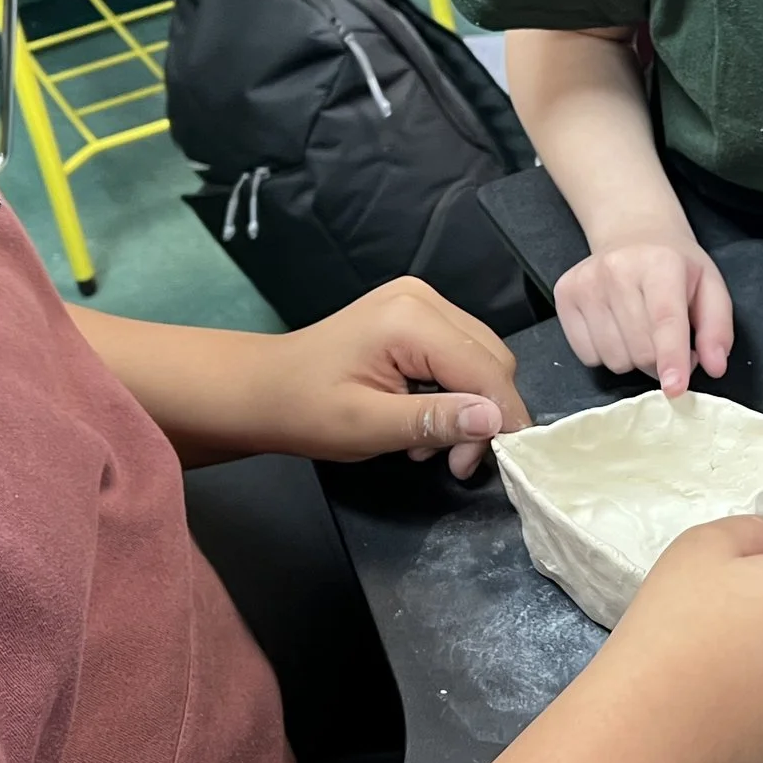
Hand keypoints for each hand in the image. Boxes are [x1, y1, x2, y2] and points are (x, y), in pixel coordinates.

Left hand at [265, 278, 530, 477]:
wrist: (262, 389)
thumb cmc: (304, 408)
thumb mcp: (368, 425)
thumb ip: (434, 421)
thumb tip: (494, 421)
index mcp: (410, 318)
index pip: (485, 369)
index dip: (500, 418)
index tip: (489, 463)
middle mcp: (422, 299)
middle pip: (490, 360)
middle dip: (484, 415)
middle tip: (455, 461)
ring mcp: (420, 302)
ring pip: (480, 359)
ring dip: (468, 407)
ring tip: (429, 443)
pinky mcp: (416, 315)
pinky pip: (458, 356)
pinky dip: (453, 392)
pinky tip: (423, 418)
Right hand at [555, 238, 732, 394]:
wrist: (632, 232)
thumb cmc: (675, 265)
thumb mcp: (710, 287)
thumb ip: (717, 328)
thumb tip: (715, 367)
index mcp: (660, 263)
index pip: (665, 319)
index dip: (671, 357)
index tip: (674, 388)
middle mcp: (617, 269)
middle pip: (640, 350)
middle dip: (659, 361)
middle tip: (668, 343)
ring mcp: (586, 282)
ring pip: (613, 359)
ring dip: (633, 359)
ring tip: (641, 331)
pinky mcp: (564, 295)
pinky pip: (588, 356)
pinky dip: (606, 354)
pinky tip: (616, 328)